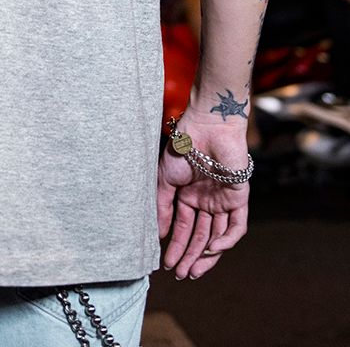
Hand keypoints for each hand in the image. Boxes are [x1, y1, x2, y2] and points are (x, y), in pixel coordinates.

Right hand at [157, 119, 249, 279]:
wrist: (206, 126)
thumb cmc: (184, 147)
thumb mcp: (166, 179)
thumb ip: (163, 207)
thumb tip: (159, 234)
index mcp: (189, 195)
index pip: (184, 227)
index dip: (176, 246)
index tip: (166, 263)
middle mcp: (206, 200)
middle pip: (200, 236)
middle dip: (190, 255)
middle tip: (180, 274)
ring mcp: (223, 200)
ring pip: (217, 236)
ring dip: (206, 255)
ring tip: (193, 270)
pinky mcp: (239, 198)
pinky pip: (236, 226)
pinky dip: (227, 240)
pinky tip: (213, 248)